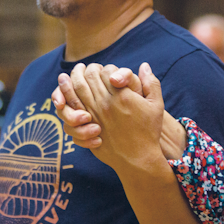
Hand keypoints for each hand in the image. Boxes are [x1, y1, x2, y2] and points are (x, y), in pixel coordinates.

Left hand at [53, 63, 186, 159]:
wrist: (138, 158)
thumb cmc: (149, 131)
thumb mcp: (156, 105)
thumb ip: (151, 83)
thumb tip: (144, 65)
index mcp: (122, 96)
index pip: (107, 72)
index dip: (106, 68)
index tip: (108, 71)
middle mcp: (106, 104)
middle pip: (89, 77)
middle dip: (87, 70)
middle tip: (87, 68)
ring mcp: (94, 115)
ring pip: (77, 89)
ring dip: (73, 78)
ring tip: (74, 73)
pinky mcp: (86, 126)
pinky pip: (72, 107)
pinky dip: (67, 97)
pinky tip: (68, 93)